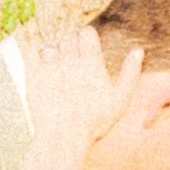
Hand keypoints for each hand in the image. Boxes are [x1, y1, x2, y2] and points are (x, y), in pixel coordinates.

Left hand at [23, 29, 141, 158]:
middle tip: (71, 65)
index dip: (86, 39)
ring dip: (53, 53)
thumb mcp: (120, 100)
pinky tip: (40, 67)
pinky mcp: (32, 75)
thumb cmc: (95, 122)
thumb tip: (139, 50)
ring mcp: (49, 66)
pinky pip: (30, 52)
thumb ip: (130, 73)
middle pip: (67, 38)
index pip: (86, 32)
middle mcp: (70, 59)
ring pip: (49, 45)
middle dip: (69, 47)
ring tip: (56, 69)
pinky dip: (34, 55)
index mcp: (91, 61)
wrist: (63, 137)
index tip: (85, 51)